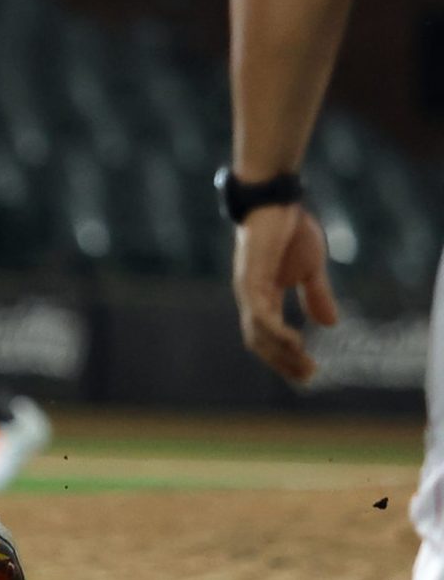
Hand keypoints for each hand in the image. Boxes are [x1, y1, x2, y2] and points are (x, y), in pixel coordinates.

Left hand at [231, 204, 338, 383]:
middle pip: (261, 342)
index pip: (270, 336)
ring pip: (258, 333)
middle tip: (307, 377)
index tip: (308, 373)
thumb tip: (331, 325)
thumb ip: (317, 296)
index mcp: (264, 297)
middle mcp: (252, 299)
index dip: (286, 357)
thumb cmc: (291, 231)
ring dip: (280, 352)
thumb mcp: (311, 270)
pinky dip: (274, 331)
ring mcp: (248, 290)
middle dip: (283, 362)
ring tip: (304, 364)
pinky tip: (293, 342)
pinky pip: (260, 314)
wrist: (277, 202)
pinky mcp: (250, 280)